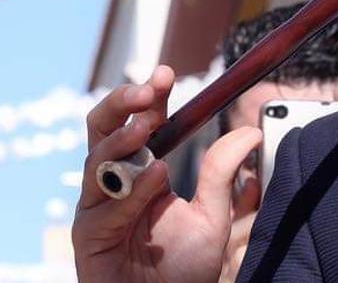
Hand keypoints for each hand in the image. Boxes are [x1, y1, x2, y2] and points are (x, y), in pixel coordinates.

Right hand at [72, 65, 261, 282]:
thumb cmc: (180, 269)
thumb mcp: (212, 215)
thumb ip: (222, 174)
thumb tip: (249, 133)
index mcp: (141, 171)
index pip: (139, 122)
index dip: (149, 96)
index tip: (166, 73)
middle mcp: (113, 185)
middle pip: (101, 131)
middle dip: (121, 105)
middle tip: (146, 90)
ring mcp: (97, 209)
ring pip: (96, 162)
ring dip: (122, 141)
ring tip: (147, 127)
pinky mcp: (88, 238)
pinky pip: (105, 208)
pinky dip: (132, 189)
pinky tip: (154, 176)